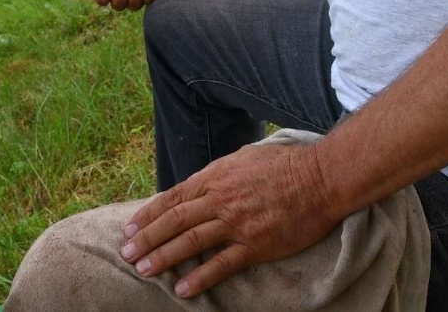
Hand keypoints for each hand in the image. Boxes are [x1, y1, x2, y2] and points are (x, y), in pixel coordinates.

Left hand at [116, 141, 340, 297]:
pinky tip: (183, 290)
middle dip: (147, 238)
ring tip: (144, 270)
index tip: (130, 228)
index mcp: (216, 177)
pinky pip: (221, 264)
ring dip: (163, 257)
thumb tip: (202, 182)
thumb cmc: (285, 166)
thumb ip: (220, 172)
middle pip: (174, 220)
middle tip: (126, 253)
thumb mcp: (244, 157)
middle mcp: (220, 199)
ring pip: (191, 242)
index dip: (149, 214)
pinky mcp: (255, 245)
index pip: (173, 197)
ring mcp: (236, 223)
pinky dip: (200, 278)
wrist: (320, 178)